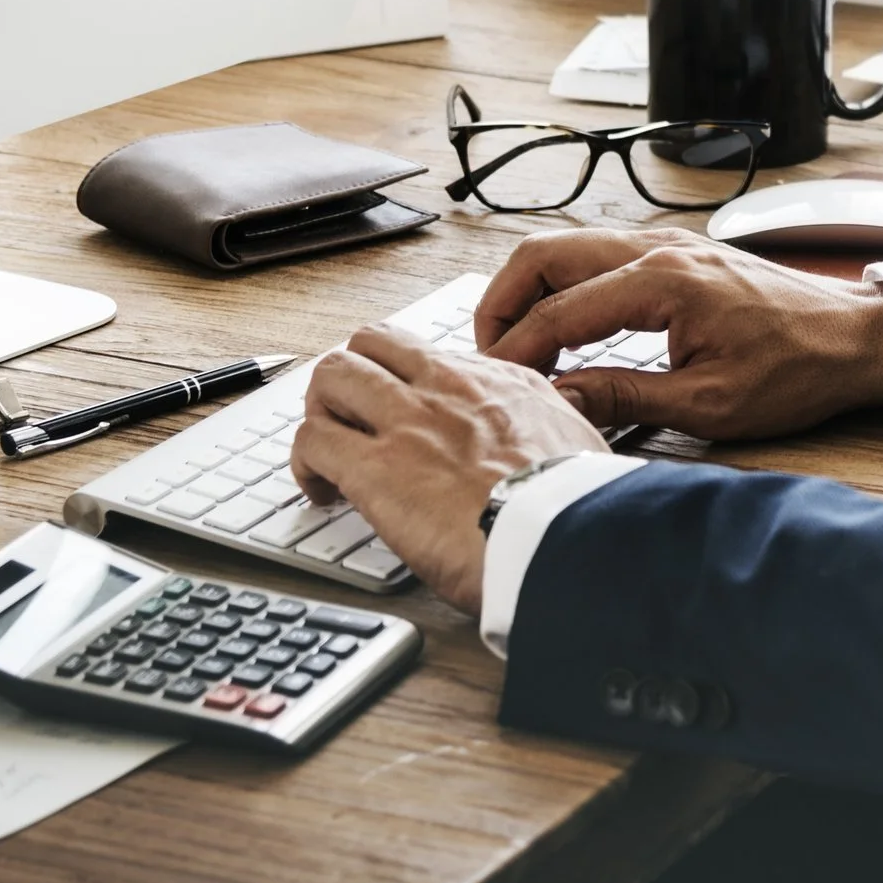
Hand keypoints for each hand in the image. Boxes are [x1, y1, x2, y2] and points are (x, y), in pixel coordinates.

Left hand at [291, 324, 610, 614]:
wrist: (567, 538)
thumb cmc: (577, 507)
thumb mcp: (577, 442)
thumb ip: (549, 428)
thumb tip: (547, 438)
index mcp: (497, 382)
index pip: (427, 354)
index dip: (402, 381)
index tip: (402, 413)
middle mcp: (446, 387)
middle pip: (370, 344)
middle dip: (351, 379)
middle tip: (351, 422)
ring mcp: (406, 422)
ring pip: (331, 376)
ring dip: (321, 413)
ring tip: (327, 454)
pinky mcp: (374, 468)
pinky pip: (311, 440)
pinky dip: (304, 465)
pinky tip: (320, 492)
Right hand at [476, 230, 882, 439]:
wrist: (855, 338)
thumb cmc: (797, 371)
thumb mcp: (709, 405)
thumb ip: (625, 398)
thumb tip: (559, 400)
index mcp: (662, 282)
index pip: (559, 311)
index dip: (517, 350)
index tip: (496, 384)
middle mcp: (657, 248)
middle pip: (544, 254)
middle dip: (503, 302)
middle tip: (490, 355)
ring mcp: (666, 243)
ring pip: (566, 247)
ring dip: (531, 290)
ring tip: (518, 345)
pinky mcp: (675, 252)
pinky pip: (597, 255)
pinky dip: (564, 284)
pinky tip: (564, 328)